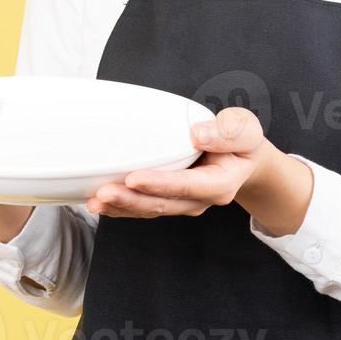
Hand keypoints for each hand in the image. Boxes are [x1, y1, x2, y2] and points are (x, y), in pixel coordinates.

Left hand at [88, 106, 273, 217]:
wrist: (244, 161)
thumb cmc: (242, 143)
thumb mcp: (245, 130)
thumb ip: (227, 132)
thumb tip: (197, 134)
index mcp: (219, 184)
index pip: (186, 186)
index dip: (159, 183)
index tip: (134, 178)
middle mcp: (198, 200)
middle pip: (162, 204)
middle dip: (130, 200)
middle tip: (102, 193)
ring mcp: (182, 203)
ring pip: (149, 209)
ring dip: (121, 206)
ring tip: (95, 200)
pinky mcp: (169, 200)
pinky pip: (143, 207)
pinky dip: (122, 206)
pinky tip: (100, 201)